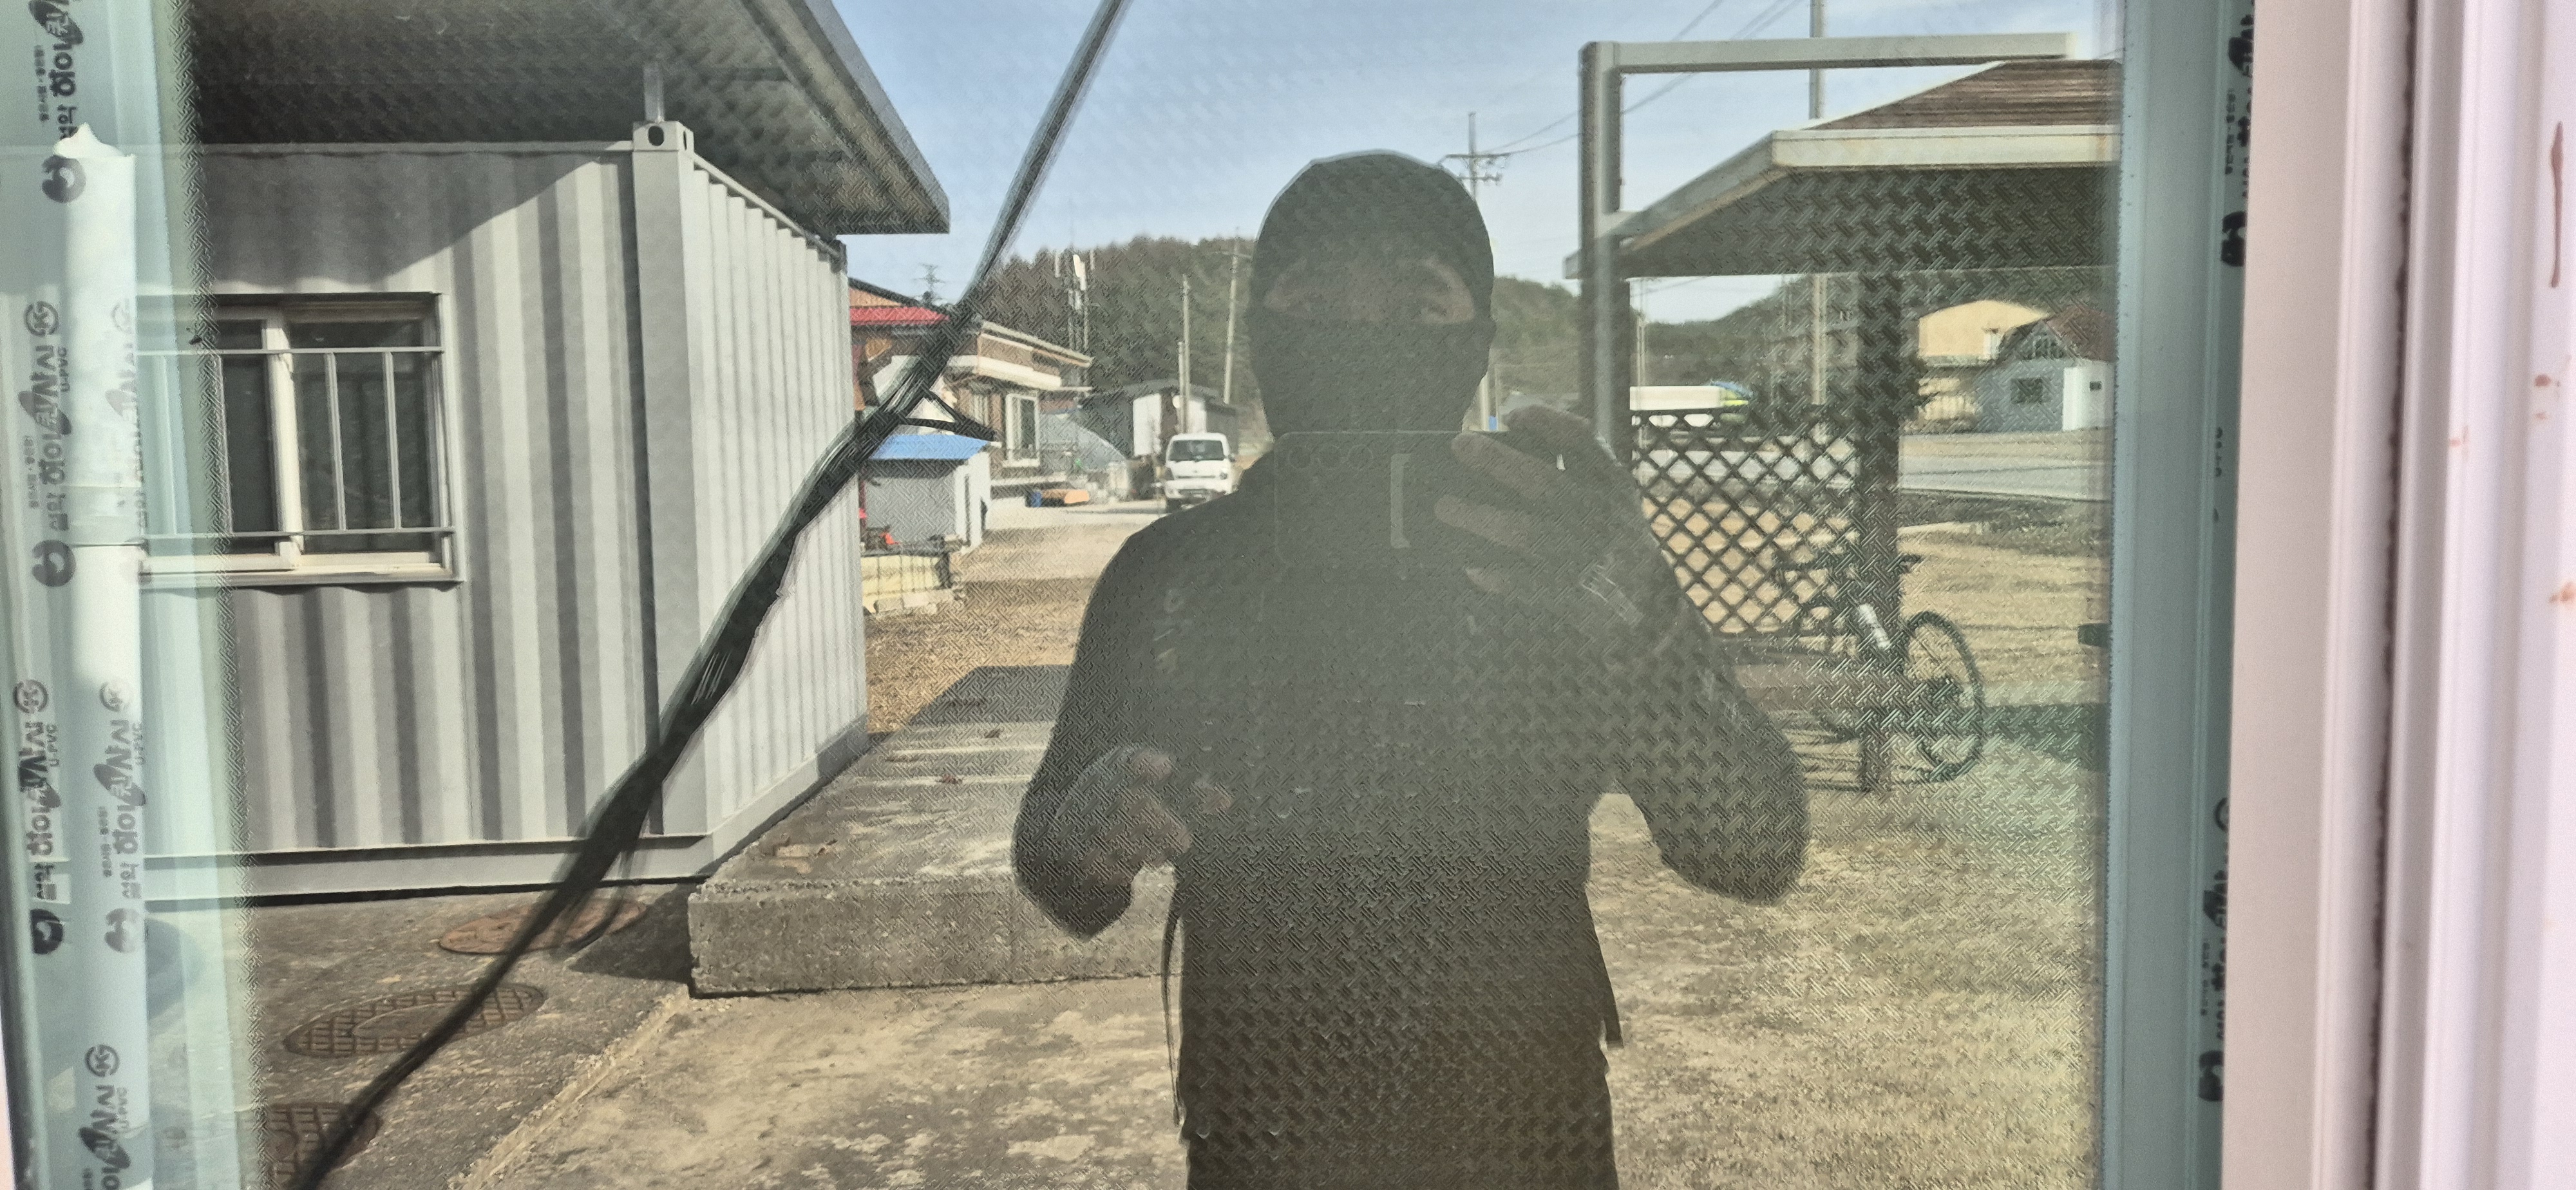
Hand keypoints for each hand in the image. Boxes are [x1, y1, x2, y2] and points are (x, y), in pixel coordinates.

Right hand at [1039, 746, 1222, 886]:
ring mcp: (1080, 815)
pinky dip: (1119, 868)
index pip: (1130, 758)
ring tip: (1160, 857)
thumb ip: (1193, 794)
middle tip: (1185, 841)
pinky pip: (1097, 859)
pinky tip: (1132, 867)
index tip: (1168, 766)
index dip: (1146, 761)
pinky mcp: (1071, 845)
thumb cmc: (1131, 804)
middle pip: (1130, 801)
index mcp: (1117, 766)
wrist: (1074, 827)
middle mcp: (1095, 786)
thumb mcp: (1156, 790)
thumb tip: (1226, 800)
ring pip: (1115, 834)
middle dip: (1161, 823)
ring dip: (1144, 849)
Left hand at [1434, 406, 1683, 646]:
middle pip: (1543, 482)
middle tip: (1460, 446)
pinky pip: (1520, 581)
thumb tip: (1516, 436)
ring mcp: (1579, 553)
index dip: (1544, 421)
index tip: (1510, 415)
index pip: (1581, 439)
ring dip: (1479, 518)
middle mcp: (1595, 513)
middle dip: (1497, 462)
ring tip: (1444, 507)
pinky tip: (1470, 565)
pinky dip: (1493, 573)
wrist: (1645, 600)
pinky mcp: (1565, 590)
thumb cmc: (1616, 534)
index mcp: (1610, 483)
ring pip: (1523, 532)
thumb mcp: (1615, 493)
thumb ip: (1581, 465)